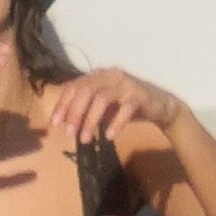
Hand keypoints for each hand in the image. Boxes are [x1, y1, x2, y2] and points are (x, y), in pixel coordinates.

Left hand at [51, 68, 181, 143]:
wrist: (161, 106)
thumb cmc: (127, 106)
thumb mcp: (104, 106)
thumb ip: (87, 109)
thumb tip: (65, 122)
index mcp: (98, 76)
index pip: (74, 86)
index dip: (63, 104)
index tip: (55, 123)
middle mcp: (110, 75)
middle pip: (85, 91)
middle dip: (74, 113)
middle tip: (69, 133)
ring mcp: (125, 84)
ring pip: (102, 99)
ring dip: (90, 120)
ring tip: (85, 139)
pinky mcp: (139, 95)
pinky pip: (125, 109)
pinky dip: (115, 123)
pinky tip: (109, 137)